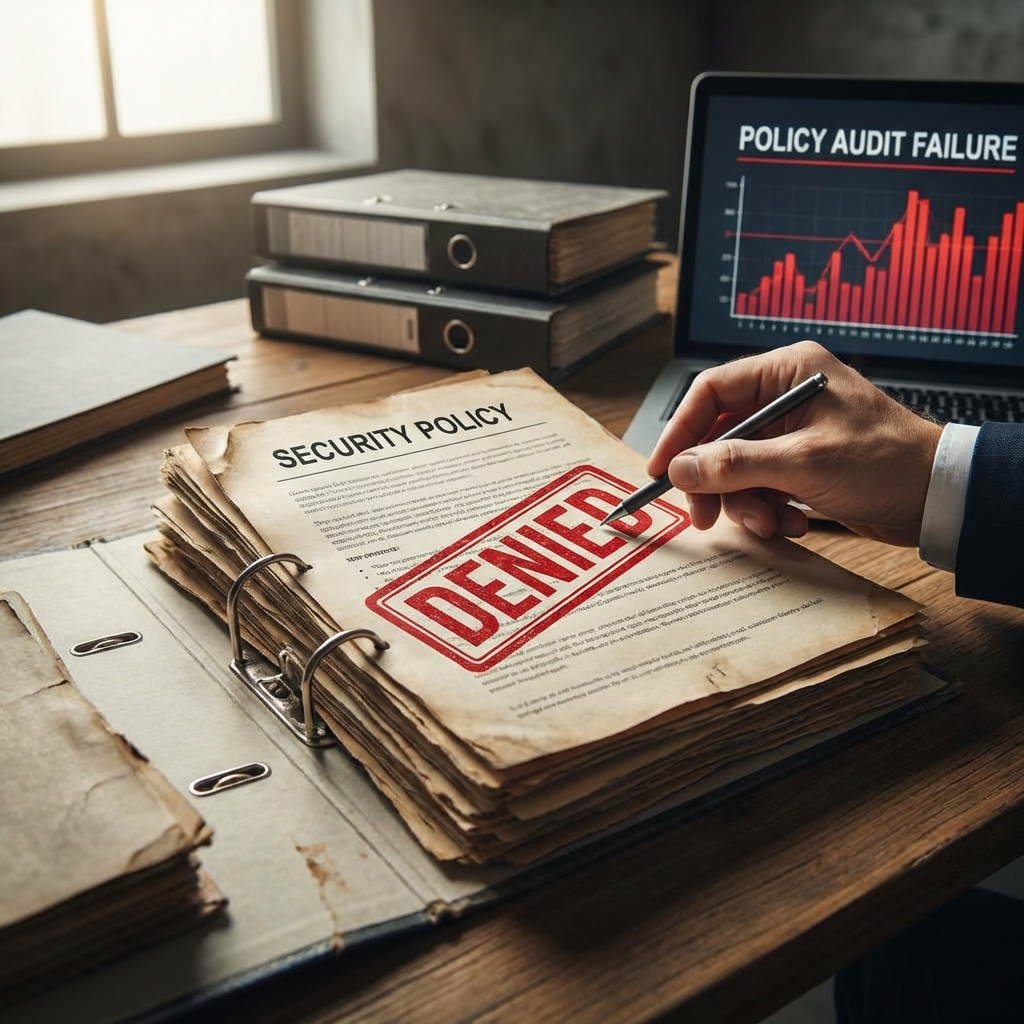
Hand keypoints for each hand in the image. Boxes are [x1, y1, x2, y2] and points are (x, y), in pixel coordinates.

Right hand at [646, 341, 942, 546]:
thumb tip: (680, 469)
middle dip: (714, 480)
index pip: (711, 391)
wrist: (937, 498)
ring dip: (746, 502)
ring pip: (737, 467)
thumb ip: (735, 464)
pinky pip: (760, 484)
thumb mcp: (802, 463)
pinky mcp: (799, 463)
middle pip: (719, 435)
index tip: (662, 470)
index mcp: (787, 372)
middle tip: (704, 516)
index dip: (680, 431)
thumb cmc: (884, 464)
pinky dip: (768, 509)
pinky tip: (793, 524)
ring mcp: (792, 431)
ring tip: (771, 525)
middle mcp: (785, 395)